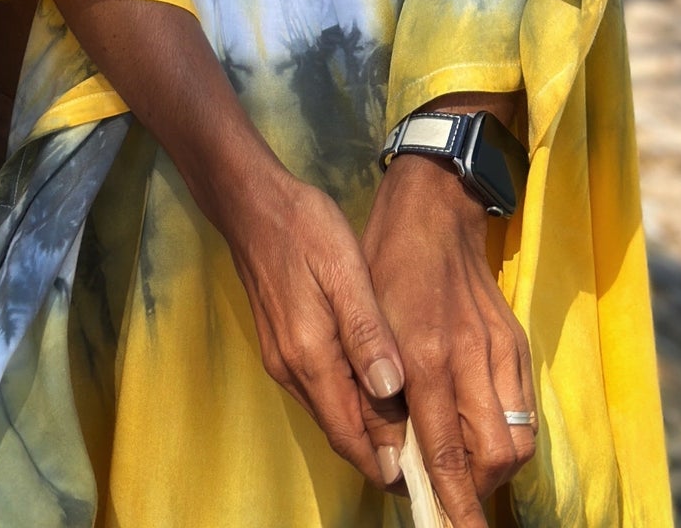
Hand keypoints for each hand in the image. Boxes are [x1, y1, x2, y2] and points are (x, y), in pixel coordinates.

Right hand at [204, 152, 407, 487]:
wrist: (252, 203)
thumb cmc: (303, 228)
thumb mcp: (344, 270)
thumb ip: (367, 332)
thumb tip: (392, 391)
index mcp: (310, 356)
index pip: (350, 433)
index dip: (385, 460)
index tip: (424, 477)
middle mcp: (291, 370)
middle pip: (340, 430)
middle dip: (380, 451)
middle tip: (428, 460)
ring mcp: (283, 360)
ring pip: (330, 412)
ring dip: (366, 428)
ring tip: (413, 430)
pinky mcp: (281, 346)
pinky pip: (320, 390)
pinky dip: (349, 402)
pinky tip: (377, 391)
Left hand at [360, 154, 535, 525]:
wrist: (432, 209)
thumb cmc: (386, 264)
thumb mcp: (364, 323)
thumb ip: (378, 394)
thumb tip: (389, 457)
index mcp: (426, 356)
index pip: (446, 451)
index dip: (454, 503)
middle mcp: (470, 358)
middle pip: (496, 457)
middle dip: (478, 489)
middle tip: (450, 490)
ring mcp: (499, 349)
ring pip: (518, 438)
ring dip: (493, 465)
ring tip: (464, 463)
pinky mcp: (516, 341)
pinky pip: (524, 409)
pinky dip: (507, 432)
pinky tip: (478, 427)